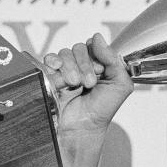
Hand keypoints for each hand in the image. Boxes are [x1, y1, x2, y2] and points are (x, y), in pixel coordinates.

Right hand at [42, 33, 132, 166]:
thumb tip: (97, 37)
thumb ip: (113, 59)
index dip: (95, 57)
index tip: (100, 73)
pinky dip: (52, 64)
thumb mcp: (119, 85)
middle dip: (84, 65)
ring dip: (70, 68)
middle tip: (88, 83)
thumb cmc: (101, 111)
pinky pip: (47, 60)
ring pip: (63, 54)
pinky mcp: (49, 76)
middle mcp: (80, 66)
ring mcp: (63, 71)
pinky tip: (57, 74)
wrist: (82, 129)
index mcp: (97, 65)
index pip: (93, 46)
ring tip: (74, 84)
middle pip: (78, 49)